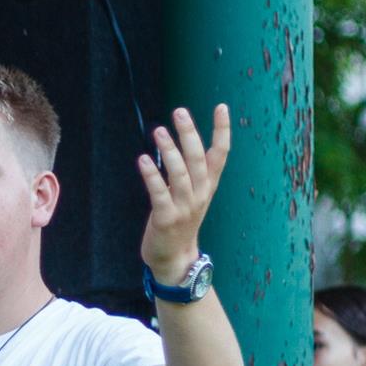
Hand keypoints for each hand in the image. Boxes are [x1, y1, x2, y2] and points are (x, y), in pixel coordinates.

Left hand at [138, 105, 228, 281]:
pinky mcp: (166, 218)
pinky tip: (143, 160)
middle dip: (190, 134)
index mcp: (208, 186)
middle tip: (180, 112)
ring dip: (169, 151)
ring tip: (159, 130)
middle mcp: (200, 194)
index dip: (222, 130)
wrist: (175, 258)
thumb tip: (184, 142)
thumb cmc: (180, 221)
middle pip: (198, 159)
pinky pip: (159, 193)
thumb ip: (192, 172)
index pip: (220, 154)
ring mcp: (184, 207)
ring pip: (180, 174)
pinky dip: (152, 176)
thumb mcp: (194, 195)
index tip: (221, 107)